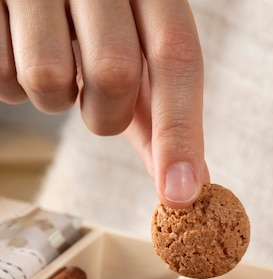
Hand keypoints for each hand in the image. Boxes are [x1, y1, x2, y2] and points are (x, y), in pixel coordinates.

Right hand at [0, 0, 206, 205]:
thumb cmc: (94, 26)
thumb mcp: (138, 54)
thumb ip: (163, 113)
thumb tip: (190, 184)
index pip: (177, 57)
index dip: (180, 132)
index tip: (179, 195)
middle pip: (114, 72)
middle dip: (107, 115)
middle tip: (95, 102)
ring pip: (48, 75)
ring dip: (54, 99)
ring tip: (55, 69)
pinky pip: (2, 70)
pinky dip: (12, 85)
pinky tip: (20, 53)